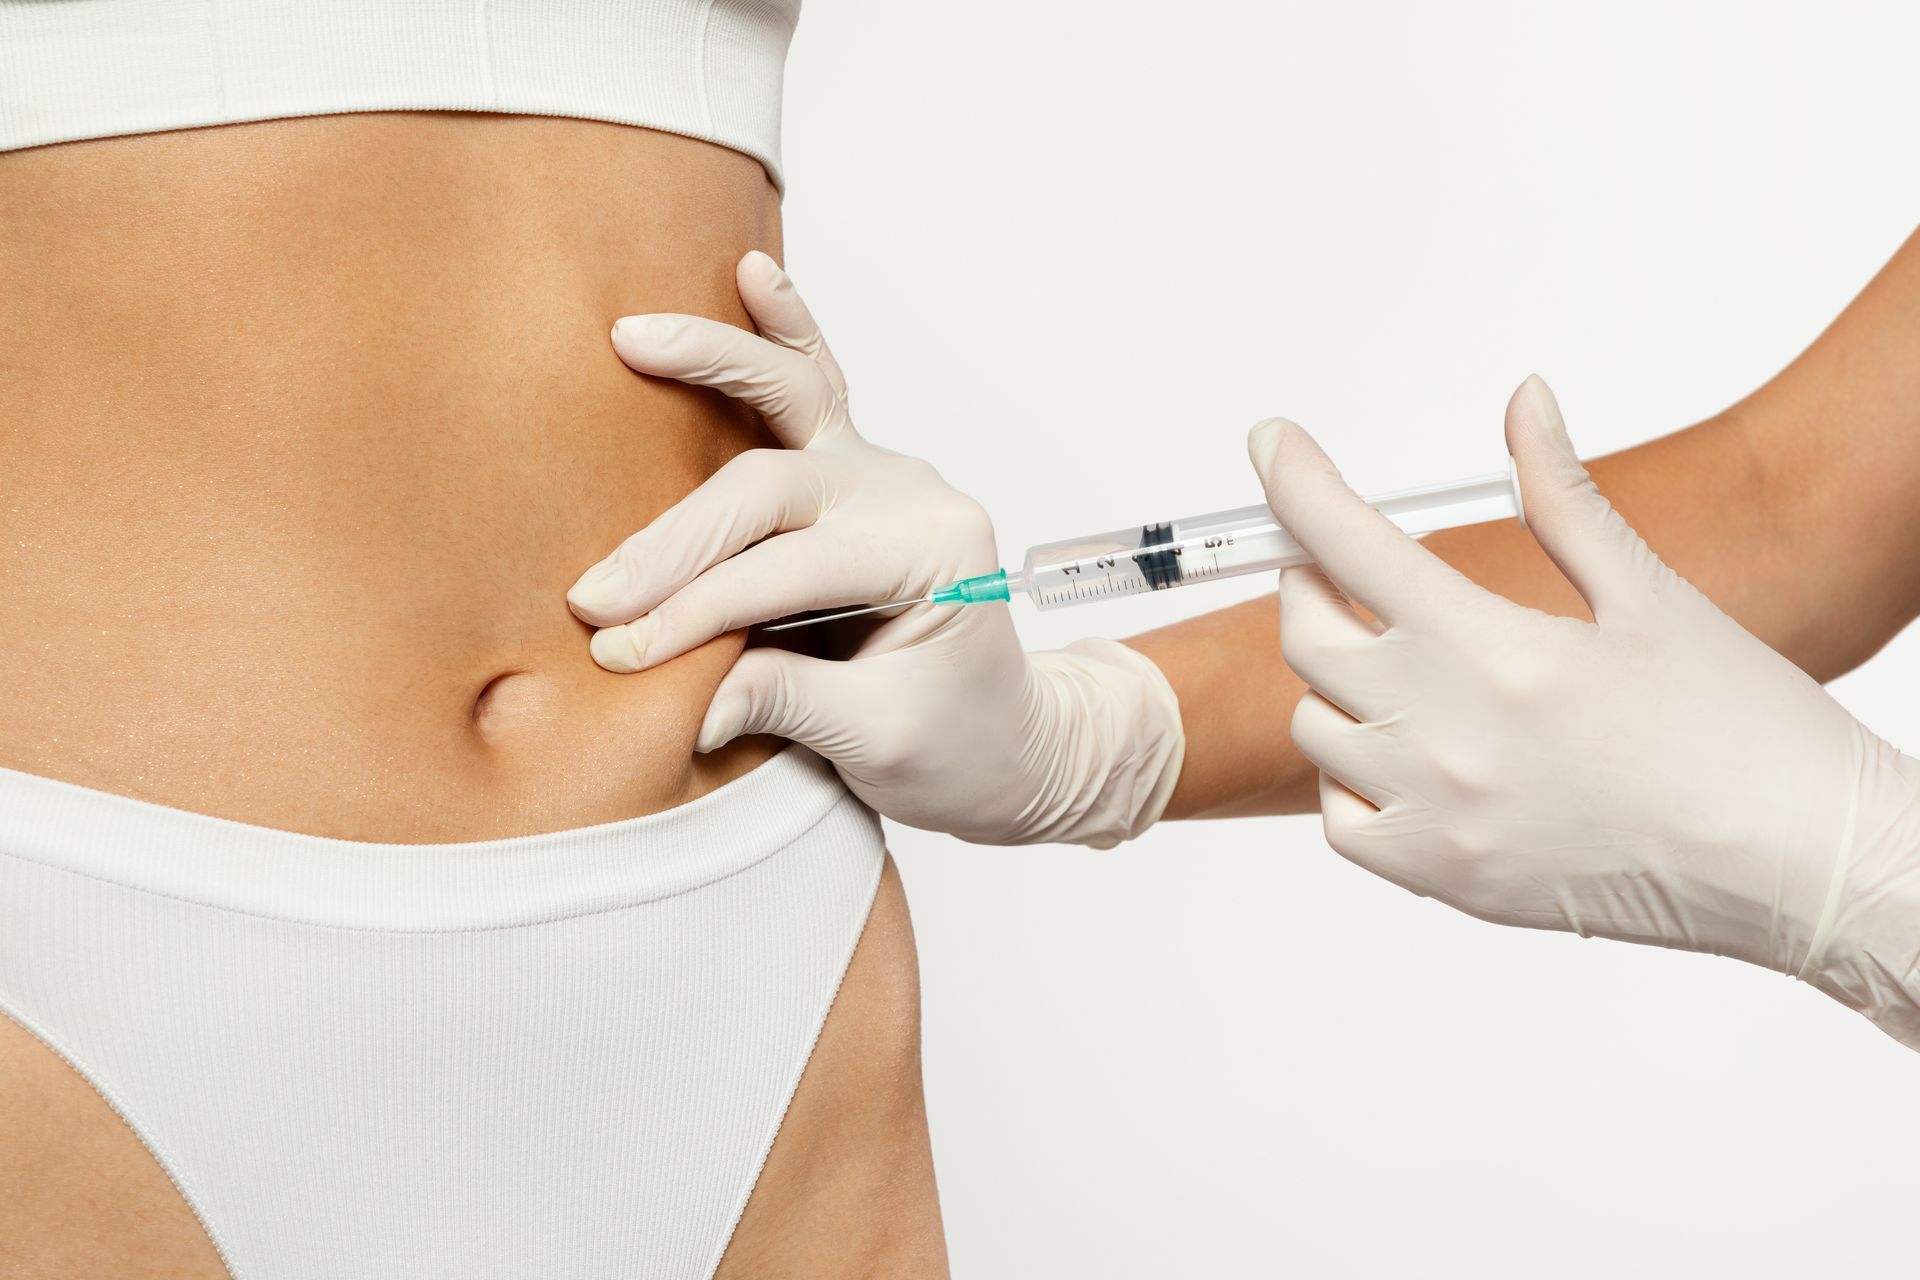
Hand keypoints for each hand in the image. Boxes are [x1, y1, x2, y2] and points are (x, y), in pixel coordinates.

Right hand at [564, 251, 1184, 847]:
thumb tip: (687, 698)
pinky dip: (785, 331)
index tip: (622, 651)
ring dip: (713, 362)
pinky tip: (754, 273)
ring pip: (790, 403)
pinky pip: (816, 387)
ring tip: (632, 335)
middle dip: (677, 541)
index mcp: (936, 554)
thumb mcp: (882, 744)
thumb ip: (786, 705)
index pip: (791, 571)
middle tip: (595, 596)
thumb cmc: (964, 746)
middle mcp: (914, 494)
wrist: (1013, 744)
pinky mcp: (855, 475)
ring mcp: (885, 473)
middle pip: (771, 489)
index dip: (699, 611)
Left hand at [1249, 375, 1919, 1047]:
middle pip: (1305, 634)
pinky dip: (1355, 781)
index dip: (1295, 479)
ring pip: (1317, 726)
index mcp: (1493, 648)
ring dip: (1342, 684)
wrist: (1801, 866)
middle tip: (1346, 571)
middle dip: (1312, 584)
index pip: (1347, 542)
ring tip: (1408, 672)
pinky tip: (1415, 758)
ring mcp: (1436, 815)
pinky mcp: (1444, 878)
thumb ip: (1563, 498)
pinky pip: (1340, 820)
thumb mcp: (1652, 595)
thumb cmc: (1743, 728)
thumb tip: (1523, 402)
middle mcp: (1445, 734)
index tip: (1273, 441)